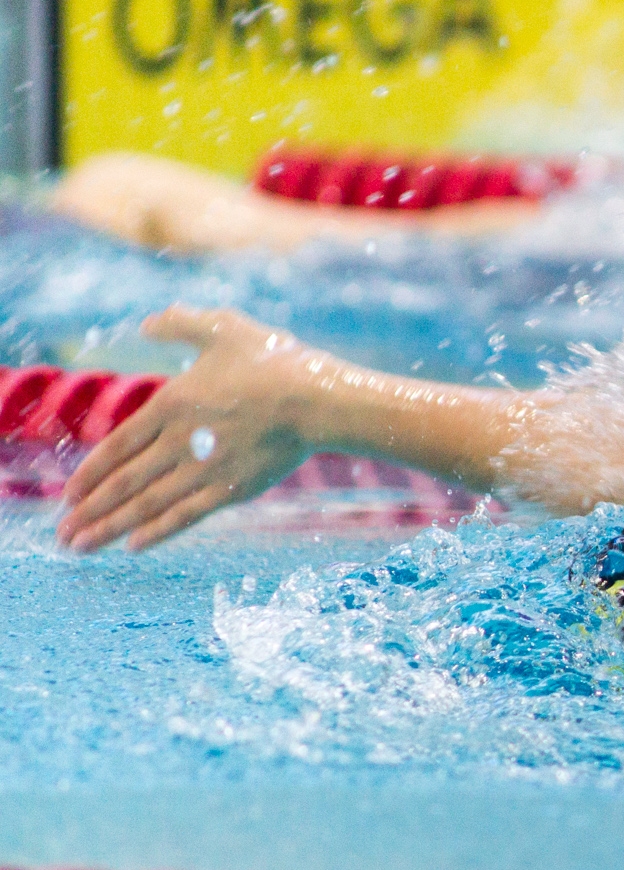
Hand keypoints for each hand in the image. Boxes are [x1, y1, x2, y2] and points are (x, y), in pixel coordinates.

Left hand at [57, 306, 317, 551]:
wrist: (315, 400)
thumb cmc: (274, 361)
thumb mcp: (223, 327)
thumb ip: (181, 324)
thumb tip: (147, 323)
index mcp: (171, 404)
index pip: (118, 446)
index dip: (90, 473)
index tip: (69, 494)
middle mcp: (179, 442)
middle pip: (124, 482)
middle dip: (90, 510)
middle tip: (62, 534)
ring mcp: (205, 469)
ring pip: (146, 504)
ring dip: (109, 526)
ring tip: (81, 546)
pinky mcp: (232, 490)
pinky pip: (185, 515)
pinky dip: (156, 532)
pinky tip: (133, 545)